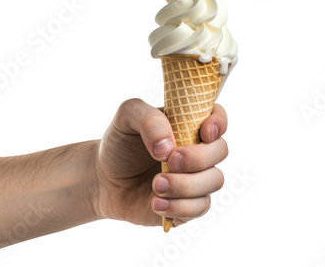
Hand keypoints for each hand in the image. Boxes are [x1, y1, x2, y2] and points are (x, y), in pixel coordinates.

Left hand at [95, 98, 228, 226]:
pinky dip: (179, 206)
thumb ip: (149, 119)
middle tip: (170, 160)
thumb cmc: (120, 144)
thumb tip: (167, 146)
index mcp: (189, 124)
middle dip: (198, 157)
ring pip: (214, 180)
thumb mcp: (126, 117)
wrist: (103, 179)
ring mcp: (196, 178)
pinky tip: (155, 203)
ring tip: (156, 185)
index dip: (218, 123)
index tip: (203, 133)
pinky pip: (200, 207)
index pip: (217, 118)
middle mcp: (198, 150)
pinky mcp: (189, 204)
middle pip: (221, 150)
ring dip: (185, 184)